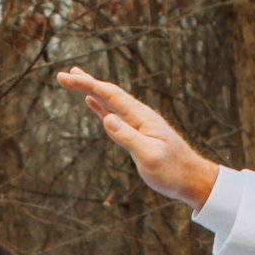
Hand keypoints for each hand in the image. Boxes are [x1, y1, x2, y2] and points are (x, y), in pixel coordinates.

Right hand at [57, 67, 221, 209]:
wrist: (191, 180)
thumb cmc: (172, 171)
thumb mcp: (149, 157)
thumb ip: (128, 138)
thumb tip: (107, 118)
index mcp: (141, 117)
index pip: (110, 95)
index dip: (86, 84)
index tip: (65, 77)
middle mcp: (139, 116)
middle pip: (109, 93)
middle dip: (86, 82)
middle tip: (62, 75)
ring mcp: (138, 124)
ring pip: (111, 102)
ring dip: (92, 90)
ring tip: (77, 79)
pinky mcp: (137, 133)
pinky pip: (115, 114)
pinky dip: (101, 106)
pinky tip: (93, 103)